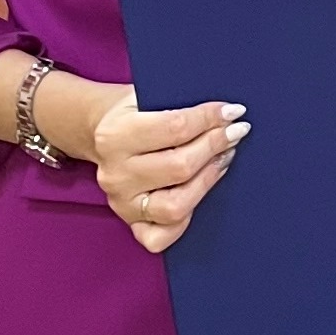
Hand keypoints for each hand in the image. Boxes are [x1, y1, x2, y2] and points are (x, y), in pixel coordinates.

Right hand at [90, 85, 247, 254]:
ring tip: (223, 160)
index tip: (234, 112)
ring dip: (208, 181)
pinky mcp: (129, 223)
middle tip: (234, 133)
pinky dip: (183, 224)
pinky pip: (160, 238)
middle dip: (215, 146)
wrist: (100, 133)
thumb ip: (179, 103)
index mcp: (115, 135)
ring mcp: (122, 203)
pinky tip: (198, 197)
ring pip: (175, 206)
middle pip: (180, 167)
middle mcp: (116, 173)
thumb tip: (226, 113)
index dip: (211, 118)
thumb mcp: (146, 96)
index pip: (175, 128)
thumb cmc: (133, 113)